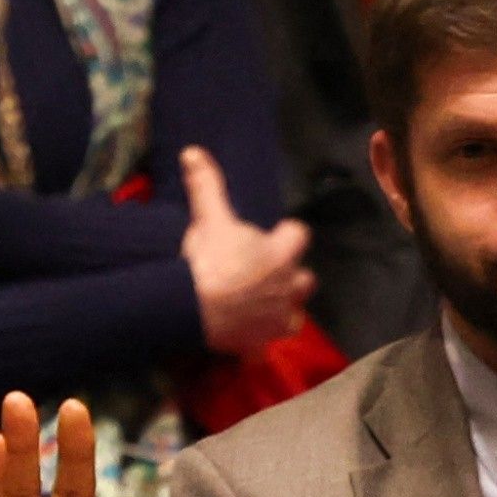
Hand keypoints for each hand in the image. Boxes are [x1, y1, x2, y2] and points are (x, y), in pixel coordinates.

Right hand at [180, 147, 313, 354]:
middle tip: (265, 274)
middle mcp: (288, 286)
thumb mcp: (208, 218)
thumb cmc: (208, 259)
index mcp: (282, 253)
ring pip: (294, 315)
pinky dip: (258, 343)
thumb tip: (194, 151)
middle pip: (305, 280)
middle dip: (291, 277)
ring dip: (281, 311)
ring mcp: (277, 318)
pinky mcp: (261, 343)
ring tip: (258, 308)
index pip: (300, 234)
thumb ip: (206, 186)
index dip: (286, 234)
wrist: (191, 307)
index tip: (271, 236)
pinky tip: (245, 339)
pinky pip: (266, 345)